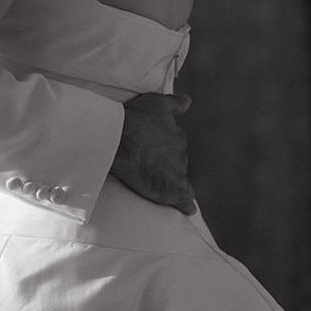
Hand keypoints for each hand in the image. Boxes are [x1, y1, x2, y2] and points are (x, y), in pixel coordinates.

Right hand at [110, 91, 195, 213]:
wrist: (122, 139)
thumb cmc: (136, 118)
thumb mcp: (157, 102)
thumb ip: (175, 103)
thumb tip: (188, 101)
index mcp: (177, 136)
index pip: (176, 145)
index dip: (164, 148)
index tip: (155, 150)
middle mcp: (181, 153)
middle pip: (176, 162)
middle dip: (164, 164)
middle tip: (146, 166)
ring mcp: (178, 172)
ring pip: (177, 179)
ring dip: (168, 181)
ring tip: (153, 184)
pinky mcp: (173, 190)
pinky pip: (184, 200)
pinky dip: (184, 204)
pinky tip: (184, 208)